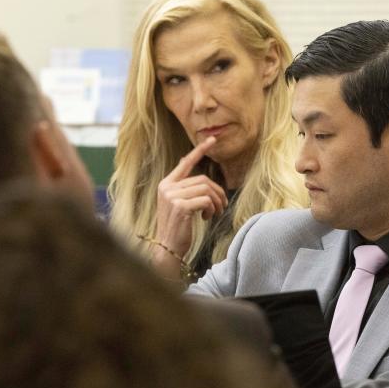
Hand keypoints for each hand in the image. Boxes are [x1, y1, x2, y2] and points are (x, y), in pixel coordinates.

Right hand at [153, 137, 227, 260]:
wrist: (168, 248)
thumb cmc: (178, 227)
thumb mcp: (179, 204)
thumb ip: (185, 188)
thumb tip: (190, 167)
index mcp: (166, 184)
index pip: (186, 163)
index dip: (200, 150)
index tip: (212, 139)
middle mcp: (167, 187)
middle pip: (203, 180)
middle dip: (217, 192)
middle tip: (222, 206)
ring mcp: (172, 196)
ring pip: (207, 190)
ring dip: (216, 202)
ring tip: (214, 213)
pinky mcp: (180, 206)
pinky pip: (206, 200)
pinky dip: (211, 209)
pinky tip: (206, 218)